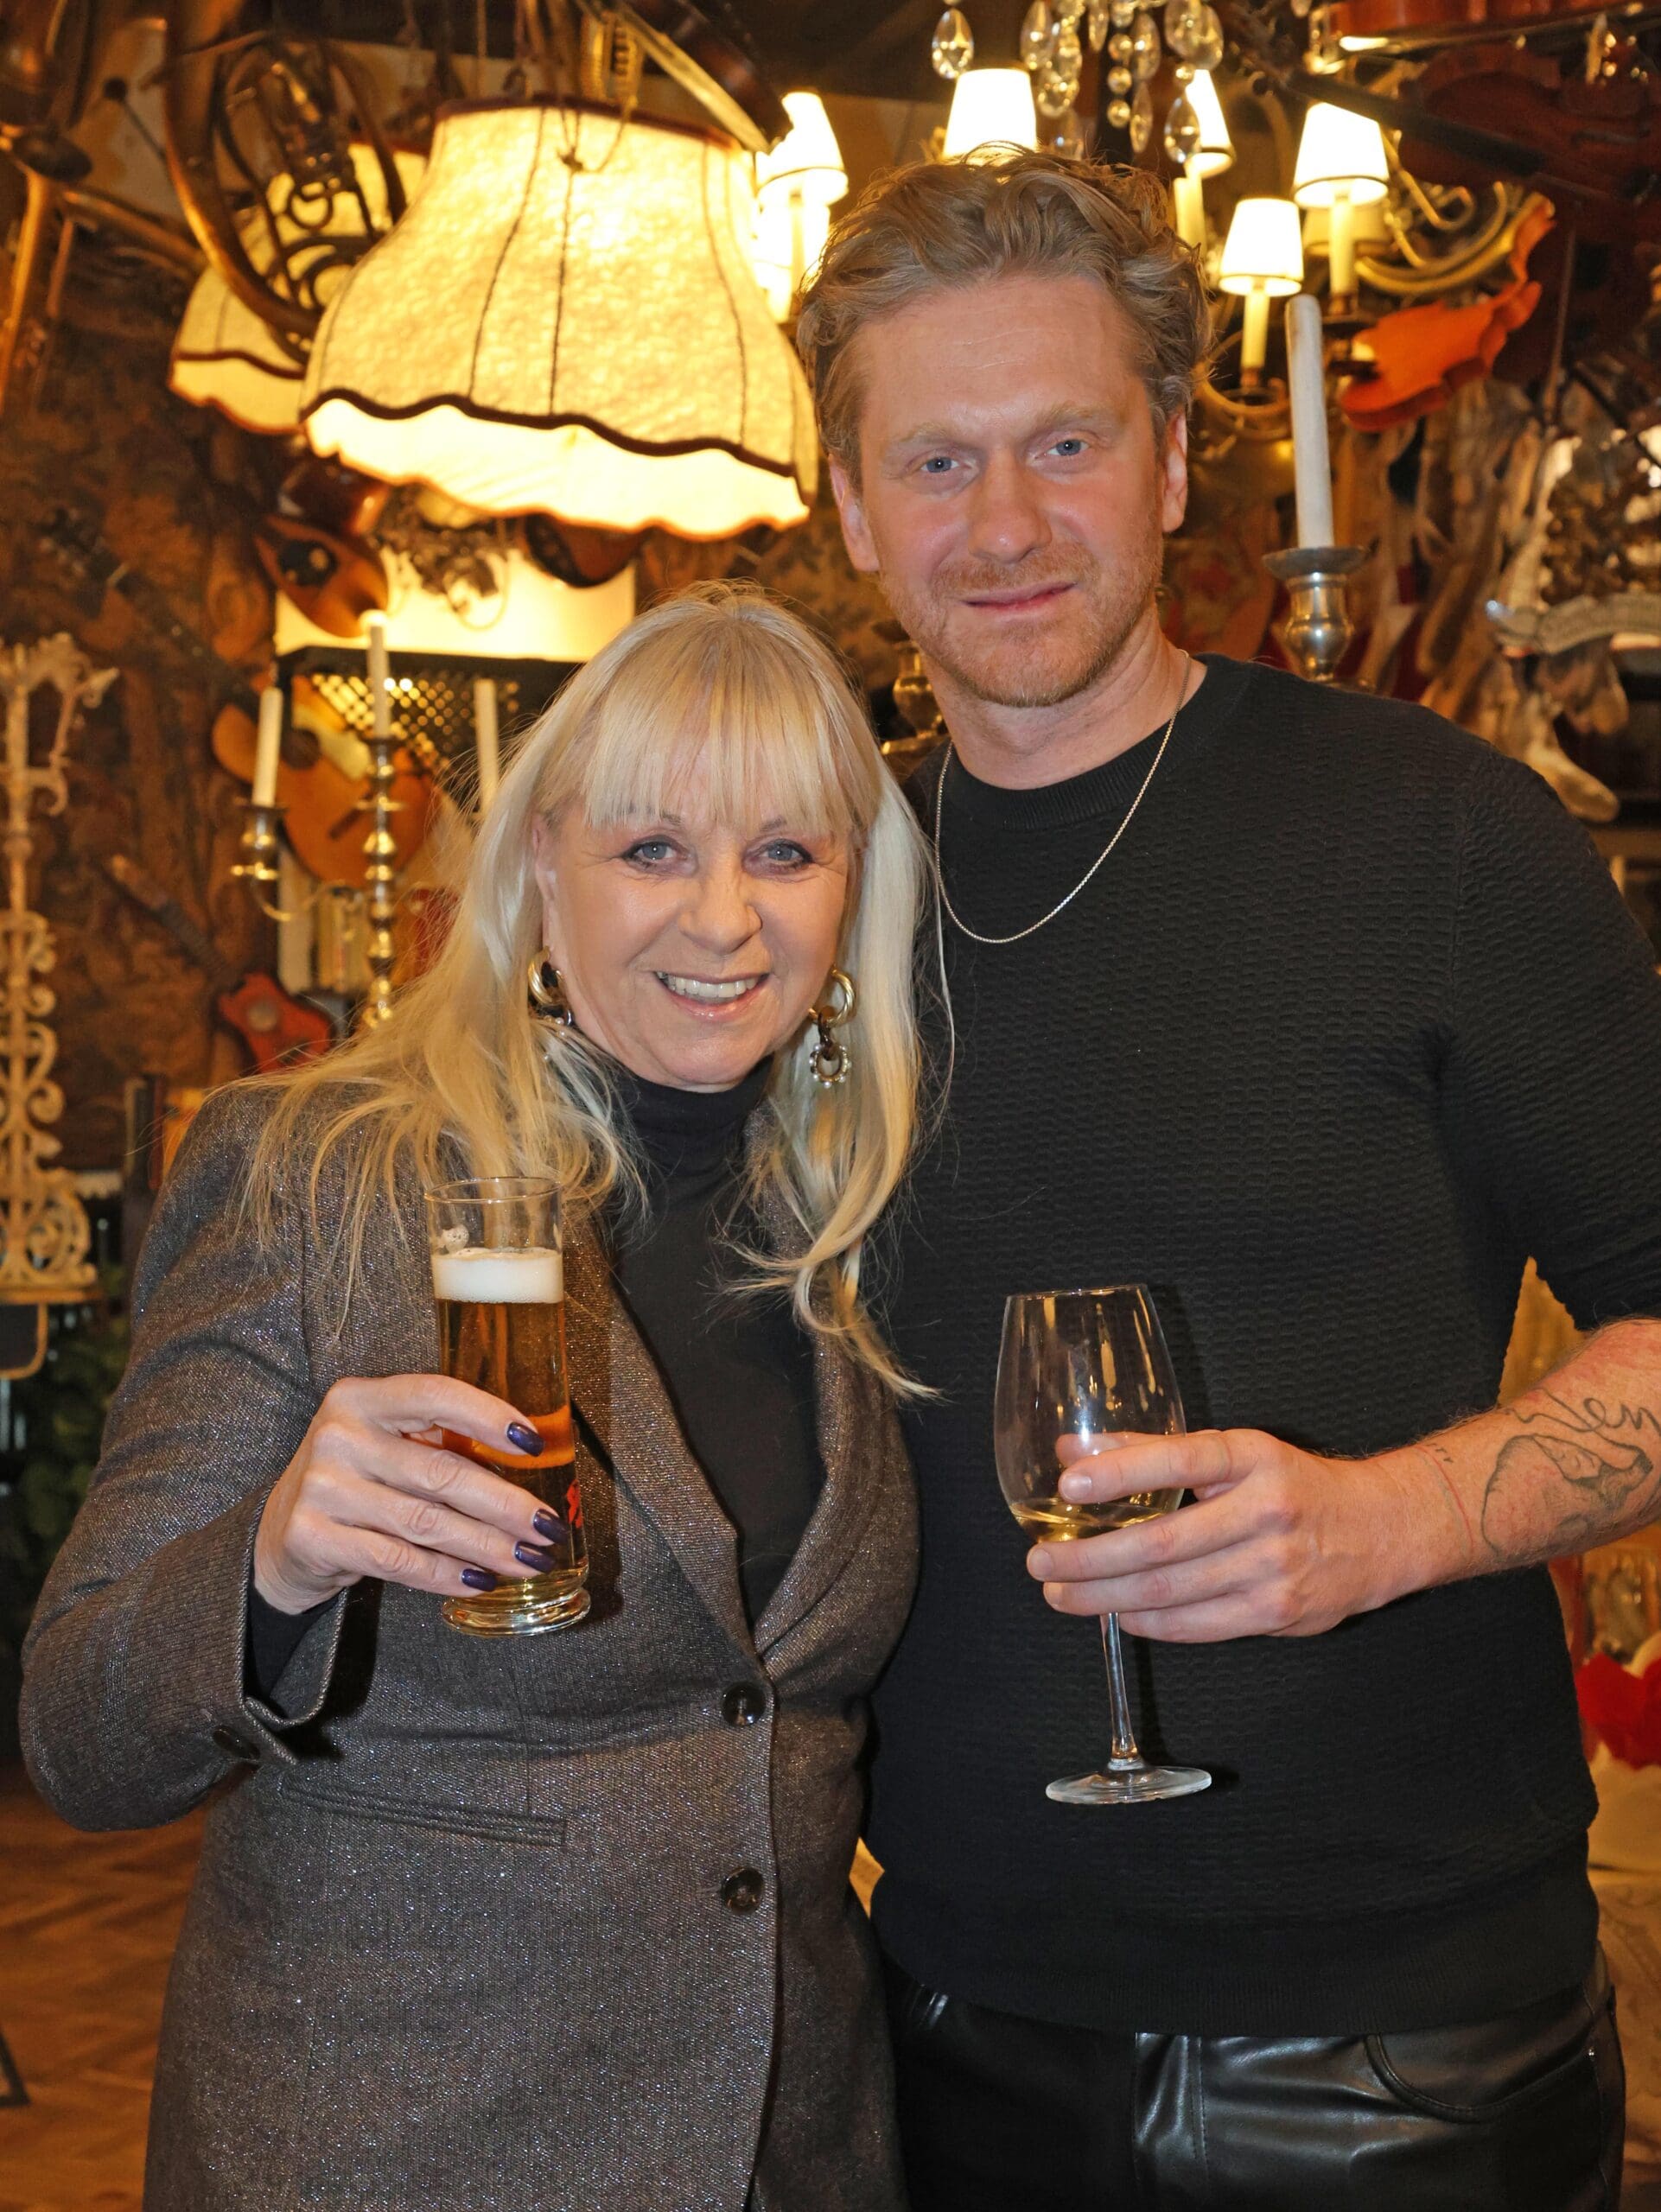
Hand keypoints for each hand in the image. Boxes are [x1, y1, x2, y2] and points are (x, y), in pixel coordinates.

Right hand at [254, 1374, 565, 1613]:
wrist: (277, 1537)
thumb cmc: (354, 1482)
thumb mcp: (384, 1444)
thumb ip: (438, 1441)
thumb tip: (526, 1462)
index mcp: (362, 1398)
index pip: (436, 1394)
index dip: (489, 1416)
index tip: (534, 1443)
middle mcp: (340, 1435)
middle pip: (441, 1471)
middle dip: (506, 1505)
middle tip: (548, 1526)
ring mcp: (323, 1487)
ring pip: (426, 1521)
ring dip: (487, 1546)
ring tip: (527, 1561)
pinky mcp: (314, 1537)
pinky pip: (398, 1560)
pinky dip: (445, 1574)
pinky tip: (479, 1580)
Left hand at [1026, 1429, 1446, 1639]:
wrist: (1382, 1532)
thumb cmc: (1293, 1486)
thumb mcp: (1235, 1452)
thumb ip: (1153, 1451)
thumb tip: (1073, 1451)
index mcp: (1252, 1459)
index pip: (1180, 1460)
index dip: (1121, 1473)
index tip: (1068, 1484)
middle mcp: (1265, 1511)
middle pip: (1163, 1542)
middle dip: (1091, 1557)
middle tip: (1041, 1563)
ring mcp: (1274, 1569)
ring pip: (1173, 1591)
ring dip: (1106, 1597)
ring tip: (1061, 1594)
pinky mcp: (1277, 1614)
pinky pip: (1197, 1625)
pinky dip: (1149, 1622)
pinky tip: (1116, 1613)